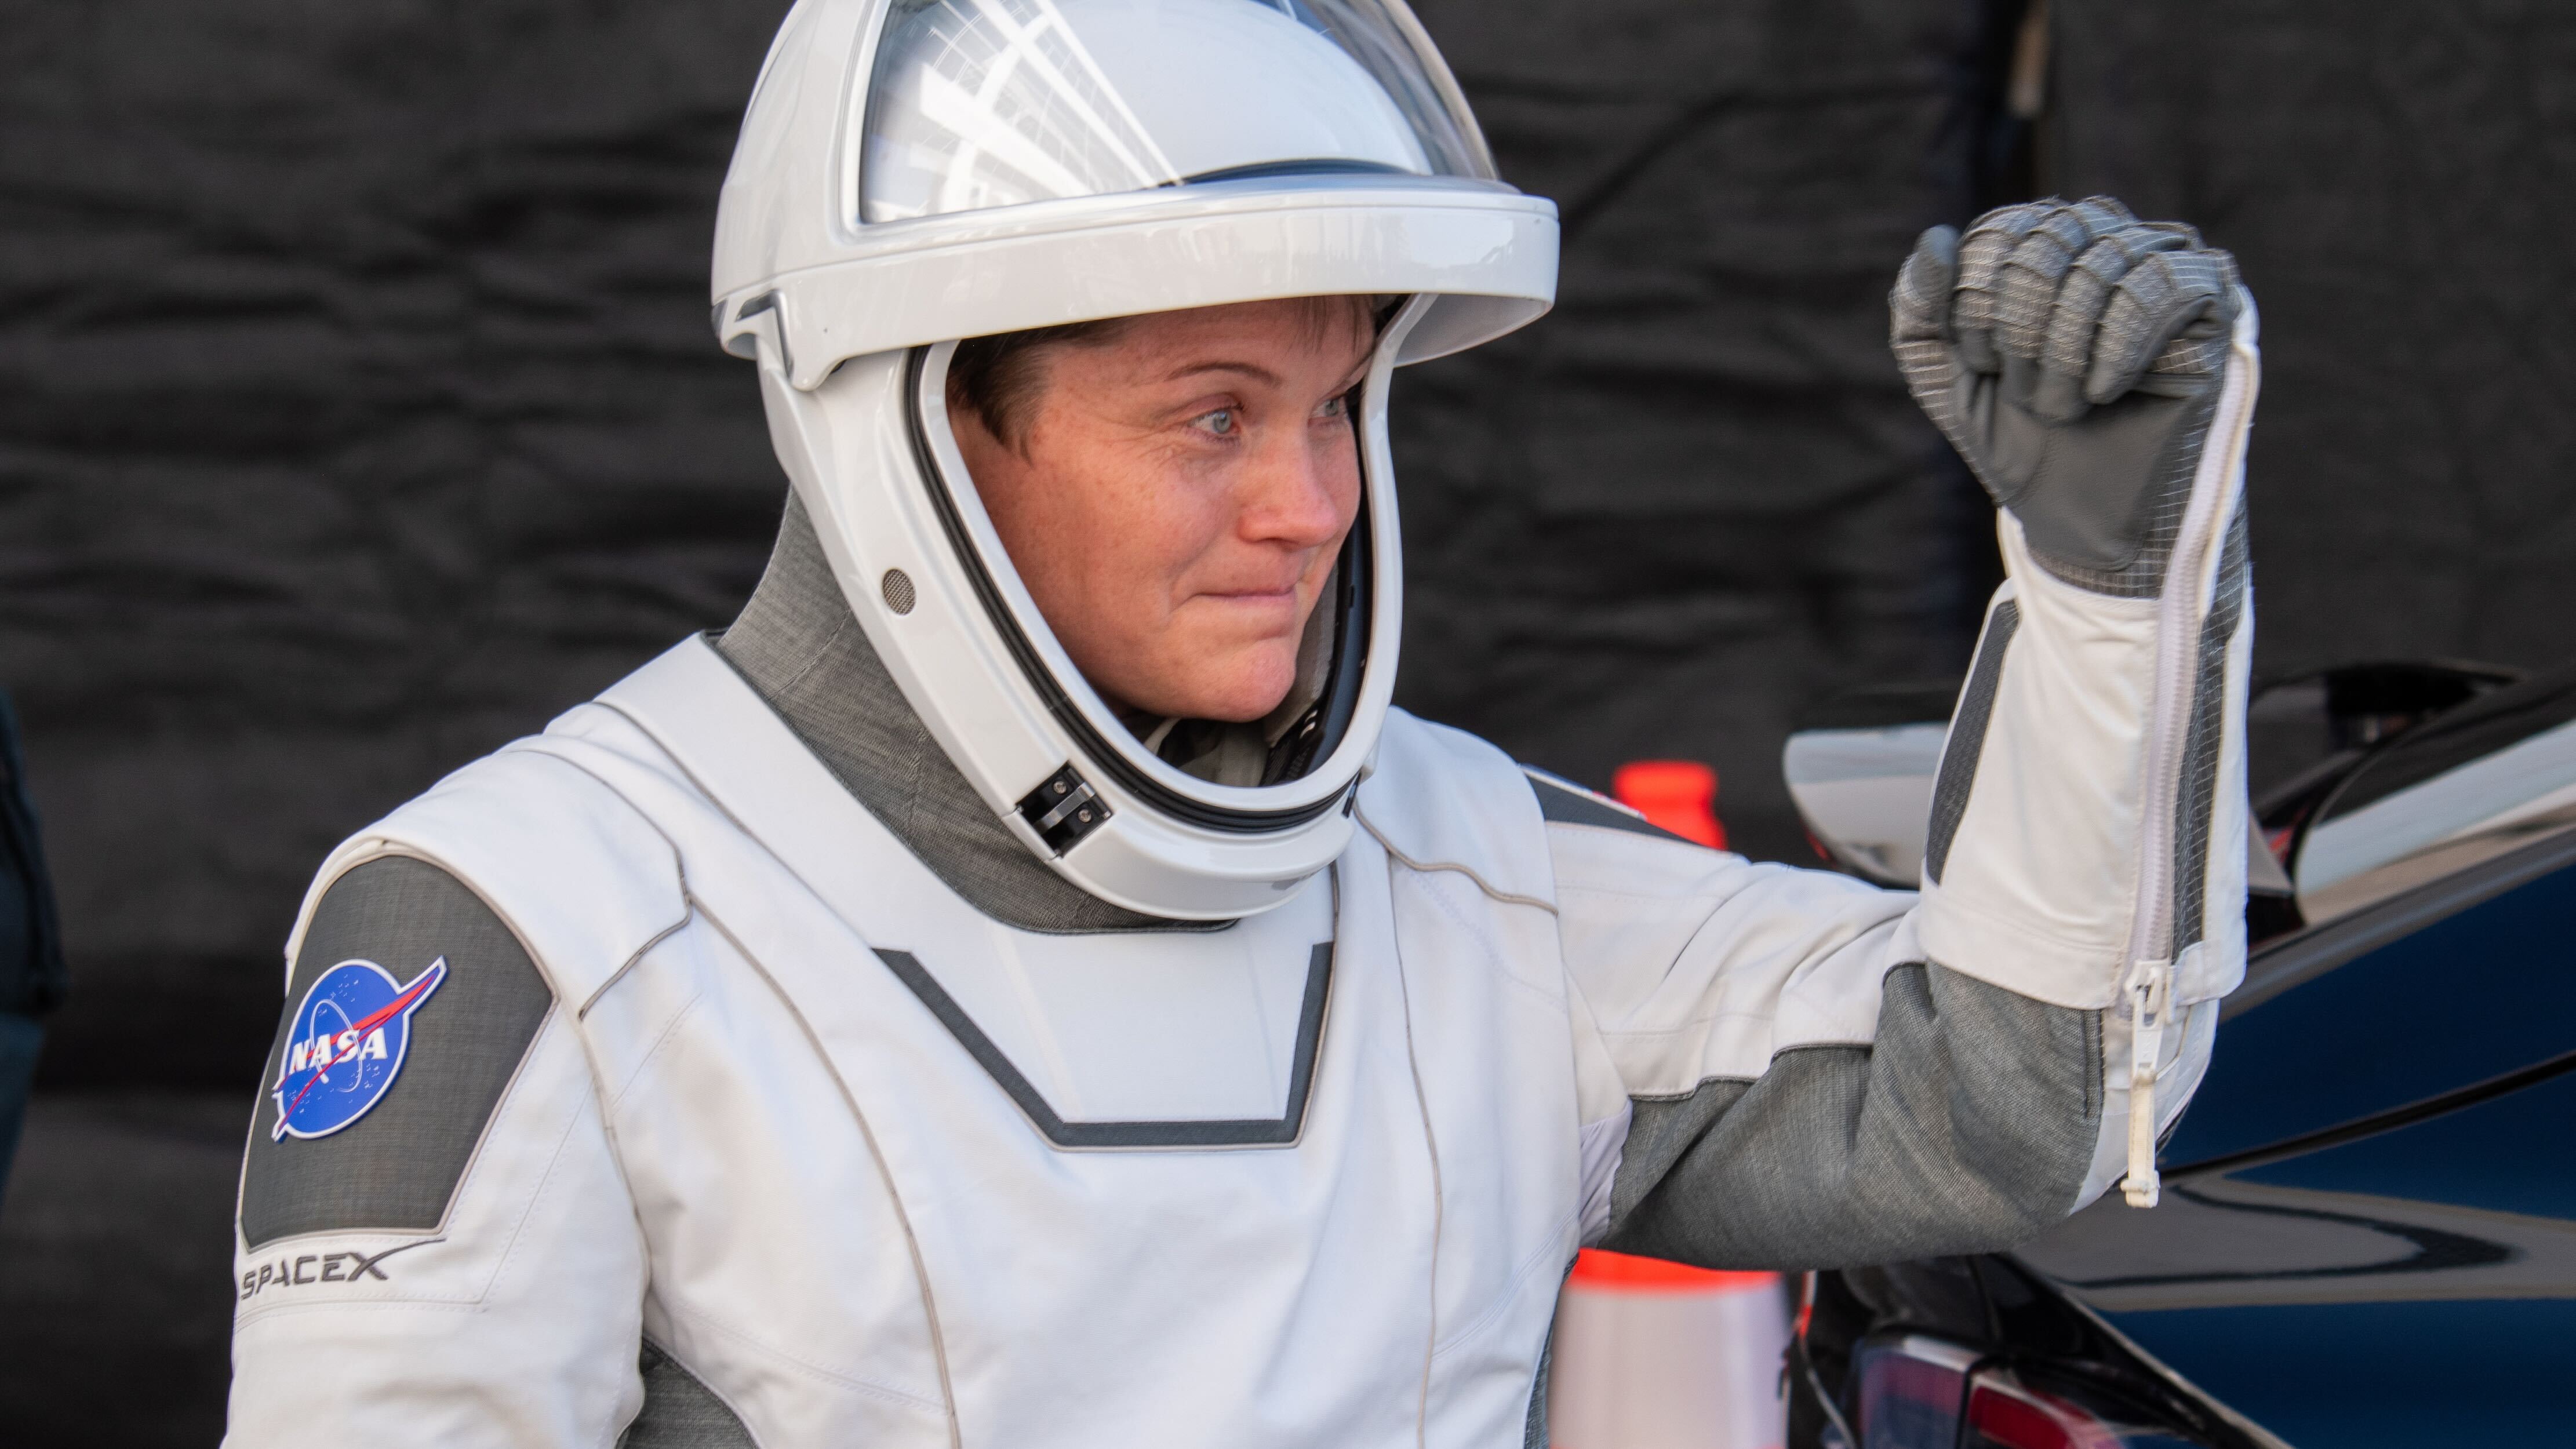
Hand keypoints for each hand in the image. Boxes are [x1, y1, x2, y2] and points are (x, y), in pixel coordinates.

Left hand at [1891, 197, 2245, 593]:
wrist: (2083, 517)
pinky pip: (2162, 283)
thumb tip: (1938, 238)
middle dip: (2020, 330)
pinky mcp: (2213, 299)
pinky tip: (2105, 391)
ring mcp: (2164, 263)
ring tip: (2064, 407)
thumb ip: (1920, 309)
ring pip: (2102, 262)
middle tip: (2028, 396)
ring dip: (2065, 350)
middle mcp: (2107, 239)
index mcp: (2045, 247)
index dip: (1977, 302)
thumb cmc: (2022, 440)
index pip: (2001, 229)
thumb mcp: (1949, 375)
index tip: (1983, 365)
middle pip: (2049, 239)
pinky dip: (2120, 343)